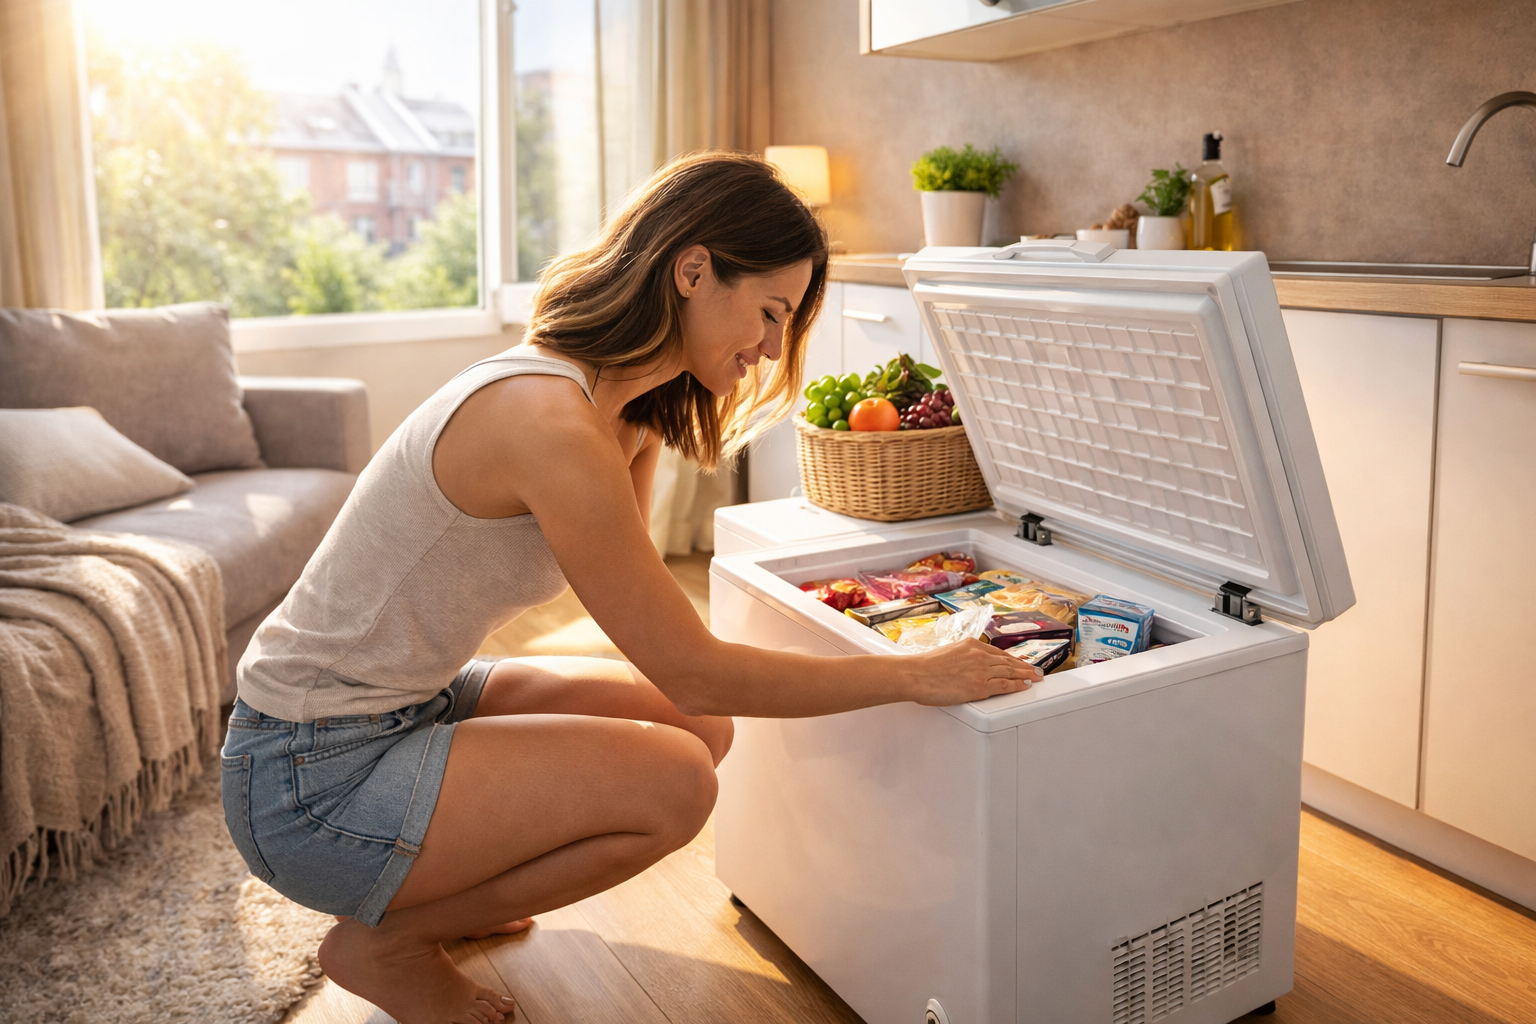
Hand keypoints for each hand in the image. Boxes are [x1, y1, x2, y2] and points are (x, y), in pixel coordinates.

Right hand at [901, 639, 1041, 706]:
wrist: (915, 674)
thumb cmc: (924, 667)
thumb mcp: (947, 652)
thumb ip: (962, 656)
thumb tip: (967, 665)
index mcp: (971, 645)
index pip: (998, 653)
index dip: (1012, 659)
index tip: (1020, 662)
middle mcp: (979, 655)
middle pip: (1008, 662)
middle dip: (1024, 666)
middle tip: (1036, 670)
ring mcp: (981, 670)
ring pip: (1010, 672)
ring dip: (1026, 675)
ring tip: (1036, 678)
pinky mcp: (979, 686)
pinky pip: (1005, 686)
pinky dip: (1017, 685)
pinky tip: (1025, 686)